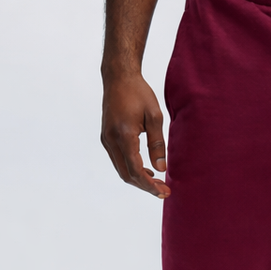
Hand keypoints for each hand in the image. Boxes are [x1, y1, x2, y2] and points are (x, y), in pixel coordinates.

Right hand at [100, 73, 169, 198]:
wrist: (118, 77)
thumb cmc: (139, 93)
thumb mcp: (154, 116)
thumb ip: (157, 144)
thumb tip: (161, 169)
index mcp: (124, 135)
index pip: (136, 169)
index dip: (150, 185)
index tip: (164, 192)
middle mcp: (111, 140)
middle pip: (127, 175)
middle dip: (145, 186)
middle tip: (164, 191)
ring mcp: (106, 139)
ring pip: (121, 169)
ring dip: (138, 179)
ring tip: (157, 183)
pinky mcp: (106, 138)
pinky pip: (118, 160)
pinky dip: (131, 169)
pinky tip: (146, 170)